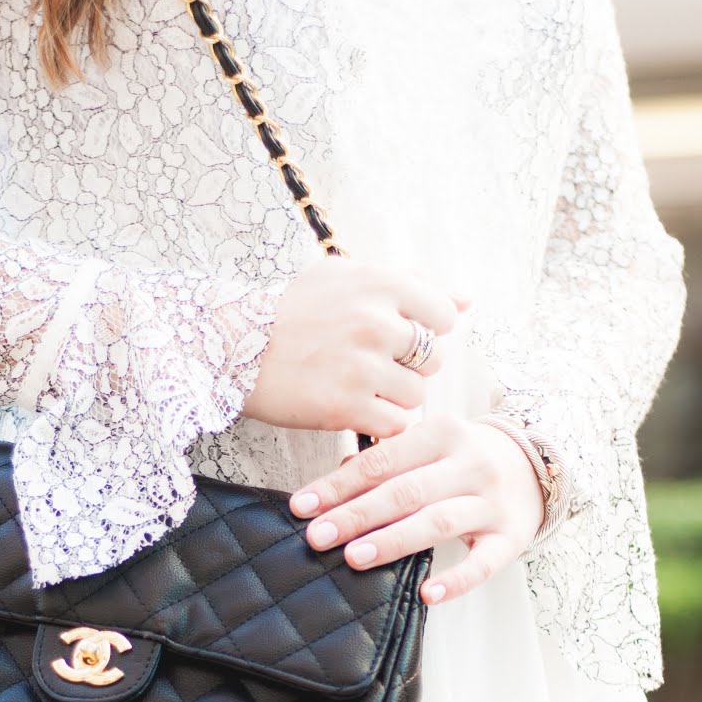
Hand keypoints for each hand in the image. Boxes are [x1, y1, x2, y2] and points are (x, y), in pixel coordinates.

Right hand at [242, 258, 470, 439]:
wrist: (234, 346)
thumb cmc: (294, 310)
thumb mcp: (347, 278)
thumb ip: (411, 283)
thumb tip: (466, 300)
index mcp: (380, 284)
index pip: (443, 315)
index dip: (426, 331)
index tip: (397, 338)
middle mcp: (375, 323)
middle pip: (433, 359)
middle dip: (410, 367)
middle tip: (373, 365)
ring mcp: (362, 367)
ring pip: (415, 395)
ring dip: (395, 397)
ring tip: (360, 387)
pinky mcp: (347, 407)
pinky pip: (394, 424)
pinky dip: (380, 422)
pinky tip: (355, 408)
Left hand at [288, 414, 546, 604]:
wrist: (539, 464)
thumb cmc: (466, 457)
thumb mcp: (431, 444)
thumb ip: (387, 459)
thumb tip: (337, 477)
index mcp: (443, 433)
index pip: (382, 461)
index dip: (340, 485)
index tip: (303, 506)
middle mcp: (469, 464)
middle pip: (405, 491)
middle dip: (357, 514)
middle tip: (318, 536)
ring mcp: (491, 502)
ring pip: (438, 522)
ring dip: (394, 541)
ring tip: (355, 558)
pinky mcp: (510, 537)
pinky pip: (483, 563)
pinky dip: (457, 579)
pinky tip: (428, 594)